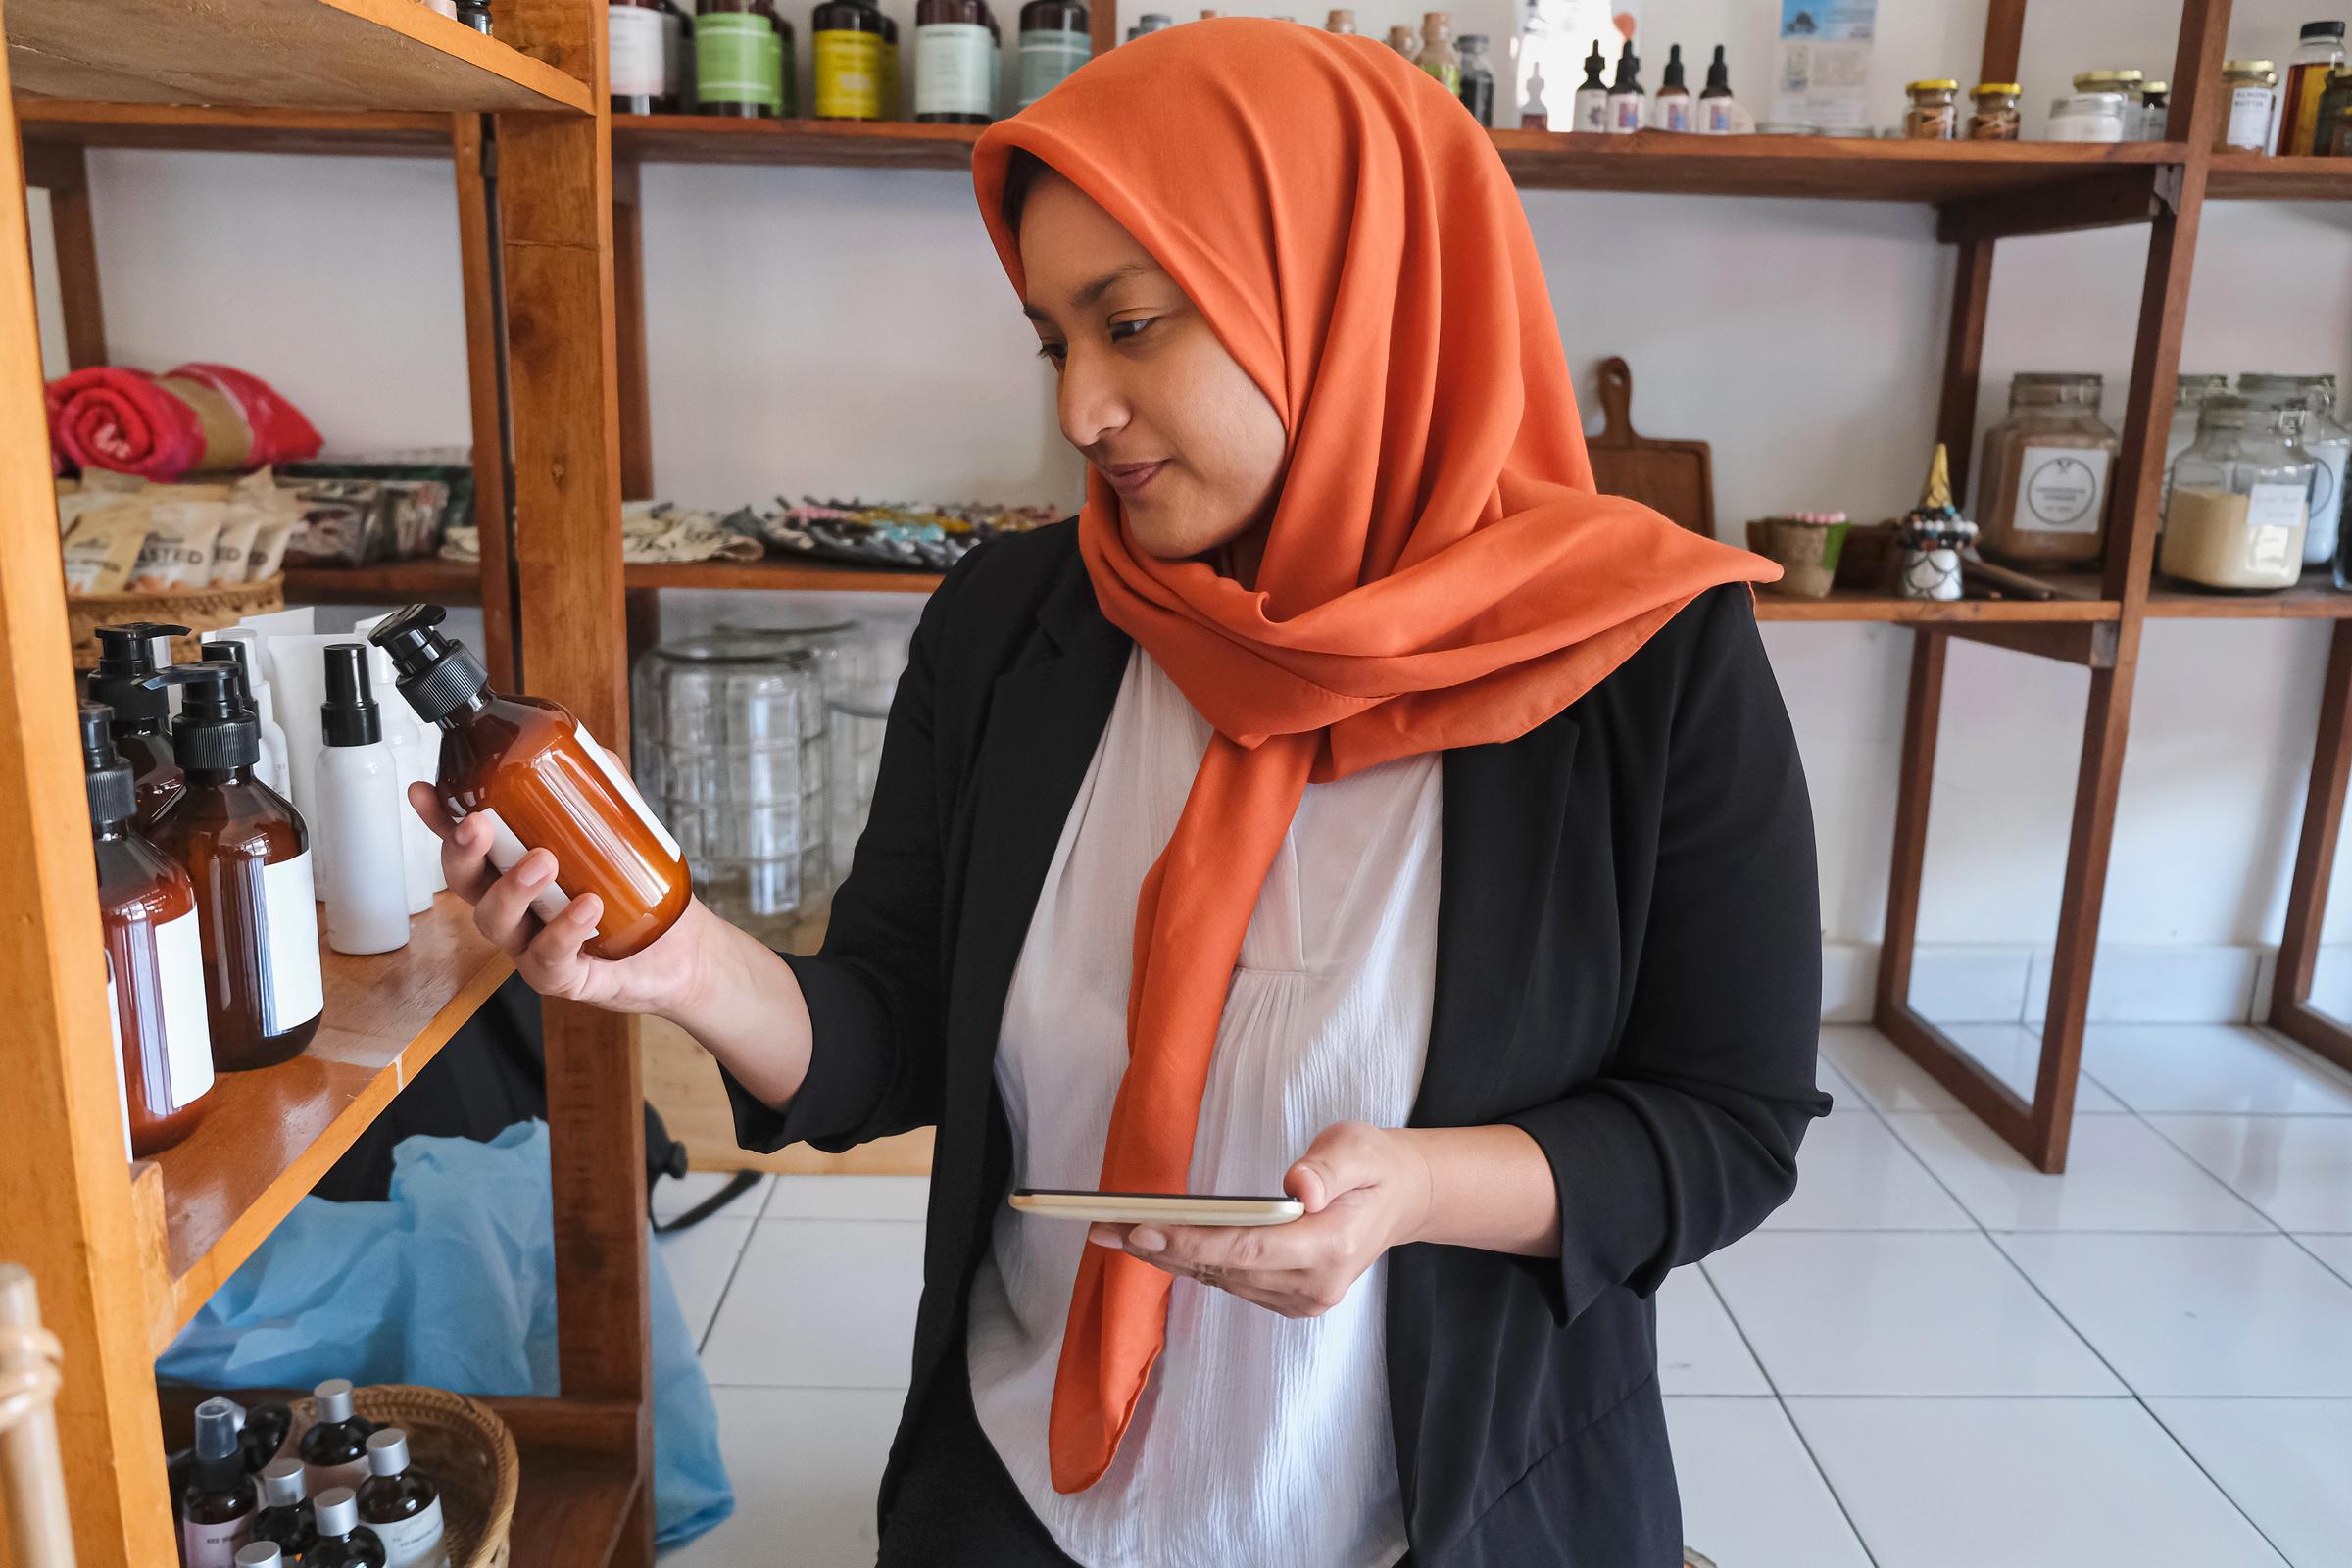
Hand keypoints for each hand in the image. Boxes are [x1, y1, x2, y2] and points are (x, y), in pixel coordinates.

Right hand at [407, 781, 709, 1014]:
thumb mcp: (617, 827)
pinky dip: (563, 931)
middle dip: (462, 852)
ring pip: (496, 921)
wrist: (682, 948)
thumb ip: (594, 786)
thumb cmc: (637, 890)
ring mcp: (530, 943)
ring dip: (513, 888)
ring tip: (545, 861)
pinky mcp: (560, 975)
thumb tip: (578, 744)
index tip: (423, 792)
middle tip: (478, 826)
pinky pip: (548, 957)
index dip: (437, 818)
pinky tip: (586, 908)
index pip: (464, 841)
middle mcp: (513, 906)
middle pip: (464, 882)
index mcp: (513, 867)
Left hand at [1087, 1122, 1433, 1319]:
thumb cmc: (1373, 1165)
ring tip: (1114, 1232)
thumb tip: (1300, 1187)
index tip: (1143, 1229)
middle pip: (1223, 1269)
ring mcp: (1302, 1300)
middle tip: (1103, 1228)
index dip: (1193, 1243)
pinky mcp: (1289, 1300)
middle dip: (1160, 1249)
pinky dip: (1191, 1262)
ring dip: (1167, 1257)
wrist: (1399, 1200)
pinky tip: (1156, 1244)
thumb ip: (1329, 1167)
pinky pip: (1230, 1282)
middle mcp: (1314, 1285)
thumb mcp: (1358, 1147)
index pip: (1249, 1249)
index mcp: (1332, 1247)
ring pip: (1220, 1279)